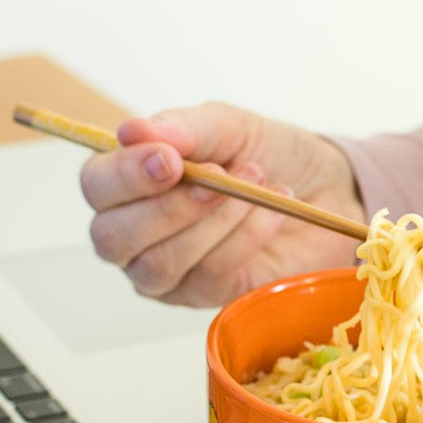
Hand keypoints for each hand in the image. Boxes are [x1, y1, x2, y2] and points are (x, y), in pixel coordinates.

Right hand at [79, 102, 365, 305]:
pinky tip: (270, 213)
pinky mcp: (204, 296)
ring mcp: (164, 272)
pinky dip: (244, 239)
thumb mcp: (228, 126)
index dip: (127, 175)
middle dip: (170, 207)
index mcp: (126, 181)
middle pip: (114, 238)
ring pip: (160, 264)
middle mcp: (132, 233)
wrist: (325, 189)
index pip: (97, 185)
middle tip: (222, 175)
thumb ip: (183, 128)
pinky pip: (209, 276)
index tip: (171, 160)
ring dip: (213, 223)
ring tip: (257, 184)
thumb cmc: (266, 153)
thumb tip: (132, 131)